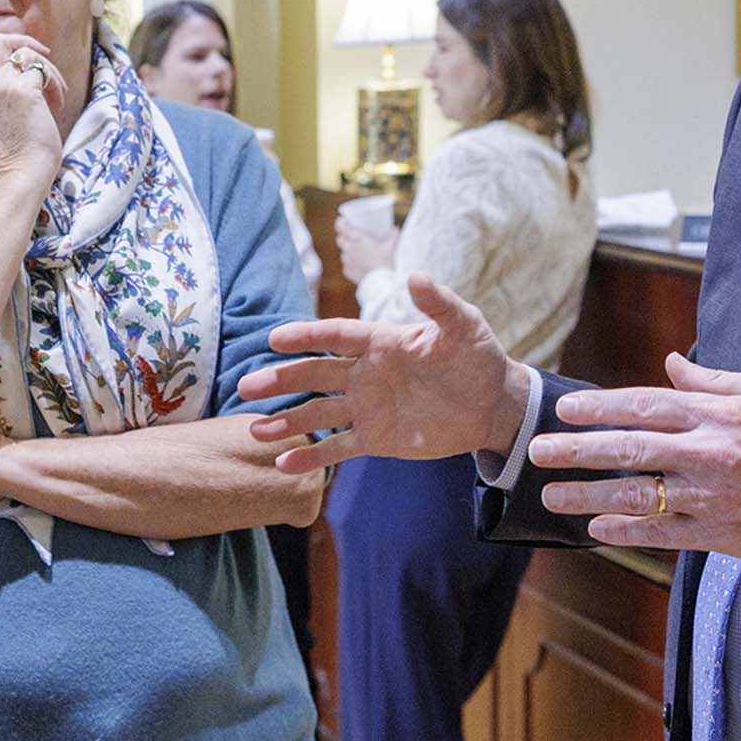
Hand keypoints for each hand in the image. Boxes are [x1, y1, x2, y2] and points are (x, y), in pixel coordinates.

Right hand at [0, 1, 66, 189]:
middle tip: (42, 52)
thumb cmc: (16, 149)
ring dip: (46, 68)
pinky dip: (56, 84)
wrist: (22, 170)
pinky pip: (44, 69)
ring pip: (25, 52)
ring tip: (54, 92)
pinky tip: (57, 104)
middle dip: (23, 40)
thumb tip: (21, 65)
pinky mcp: (22, 88)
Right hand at [237, 273, 526, 474]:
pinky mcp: (376, 438)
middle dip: (281, 380)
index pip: (335, 336)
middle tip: (247, 387)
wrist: (493, 403)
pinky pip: (338, 447)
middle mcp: (365, 373)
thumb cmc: (478, 357)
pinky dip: (311, 457)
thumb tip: (416, 275)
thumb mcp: (464, 325)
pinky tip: (283, 464)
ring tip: (254, 430)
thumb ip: (439, 304)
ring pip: (318, 413)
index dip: (306, 336)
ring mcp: (367, 407)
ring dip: (286, 421)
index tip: (275, 339)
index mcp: (380, 342)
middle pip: (315, 375)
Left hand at [334, 215, 397, 280]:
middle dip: (343, 236)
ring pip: (343, 253)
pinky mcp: (347, 272)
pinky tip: (359, 265)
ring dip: (347, 251)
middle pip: (339, 240)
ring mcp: (347, 261)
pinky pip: (346, 265)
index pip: (341, 227)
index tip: (342, 220)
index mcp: (358, 239)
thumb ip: (392, 236)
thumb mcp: (391, 246)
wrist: (382, 281)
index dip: (340, 223)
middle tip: (349, 235)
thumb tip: (395, 228)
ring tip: (356, 252)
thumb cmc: (386, 261)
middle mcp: (349, 249)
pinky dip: (351, 264)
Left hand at [527, 351, 740, 560]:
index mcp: (717, 414)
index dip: (599, 406)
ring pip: (636, 495)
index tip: (564, 408)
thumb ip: (714, 381)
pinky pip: (661, 533)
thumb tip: (672, 363)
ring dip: (587, 495)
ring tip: (552, 495)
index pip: (645, 404)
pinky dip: (625, 530)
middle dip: (577, 449)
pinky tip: (596, 528)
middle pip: (629, 447)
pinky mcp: (719, 533)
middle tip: (537, 451)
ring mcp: (711, 495)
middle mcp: (708, 452)